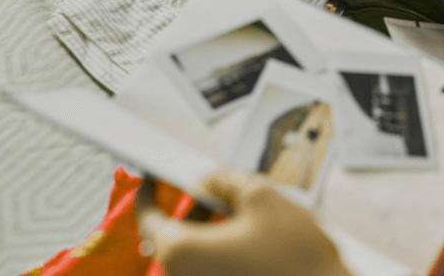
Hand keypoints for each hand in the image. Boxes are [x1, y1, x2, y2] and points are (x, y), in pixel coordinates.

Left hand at [139, 170, 350, 275]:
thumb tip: (209, 180)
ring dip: (211, 230)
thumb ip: (227, 182)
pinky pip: (212, 268)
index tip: (155, 177)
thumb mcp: (263, 199)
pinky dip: (223, 250)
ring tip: (242, 212)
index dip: (150, 192)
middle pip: (174, 236)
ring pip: (196, 254)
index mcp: (181, 250)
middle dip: (193, 209)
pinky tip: (252, 237)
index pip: (148, 217)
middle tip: (213, 189)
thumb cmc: (295, 259)